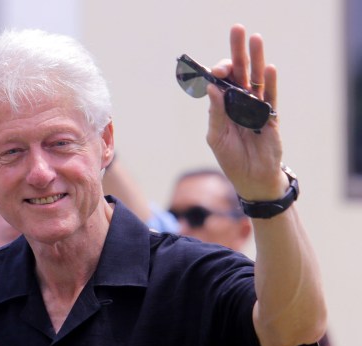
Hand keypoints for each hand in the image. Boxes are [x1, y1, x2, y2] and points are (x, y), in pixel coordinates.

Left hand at [206, 24, 284, 200]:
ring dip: (257, 59)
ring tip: (255, 39)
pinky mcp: (270, 117)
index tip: (213, 69)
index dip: (218, 72)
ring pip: (257, 79)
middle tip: (237, 29)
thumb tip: (213, 89)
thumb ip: (216, 114)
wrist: (251, 179)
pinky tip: (269, 69)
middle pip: (240, 72)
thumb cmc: (232, 158)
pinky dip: (270, 83)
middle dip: (237, 51)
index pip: (221, 81)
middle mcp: (241, 103)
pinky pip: (270, 98)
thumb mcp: (217, 137)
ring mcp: (257, 108)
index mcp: (224, 106)